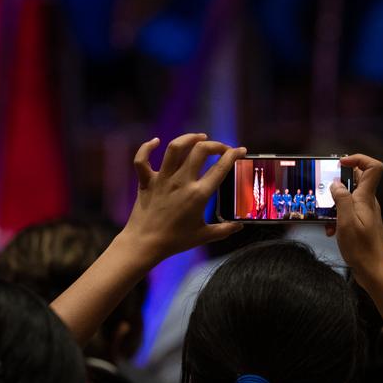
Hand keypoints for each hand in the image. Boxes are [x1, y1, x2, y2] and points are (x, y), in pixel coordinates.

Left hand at [121, 133, 244, 263]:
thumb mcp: (204, 236)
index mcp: (199, 194)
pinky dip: (147, 147)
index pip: (221, 167)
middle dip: (215, 145)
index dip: (234, 155)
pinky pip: (142, 160)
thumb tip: (240, 226)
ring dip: (189, 138)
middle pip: (200, 150)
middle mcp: (182, 181)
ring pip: (175, 148)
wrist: (144, 245)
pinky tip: (156, 141)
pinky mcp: (146, 181)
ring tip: (199, 137)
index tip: (241, 151)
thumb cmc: (175, 241)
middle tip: (221, 148)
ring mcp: (162, 179)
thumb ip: (224, 230)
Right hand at [325, 154, 382, 286]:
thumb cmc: (362, 249)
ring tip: (326, 219)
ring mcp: (365, 213)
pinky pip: (347, 213)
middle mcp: (368, 202)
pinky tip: (330, 231)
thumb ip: (341, 200)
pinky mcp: (361, 223)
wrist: (374, 272)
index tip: (340, 164)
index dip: (358, 159)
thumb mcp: (346, 222)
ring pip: (349, 198)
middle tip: (325, 193)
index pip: (373, 167)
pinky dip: (336, 218)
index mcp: (367, 198)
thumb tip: (337, 183)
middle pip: (357, 179)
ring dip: (334, 205)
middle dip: (338, 184)